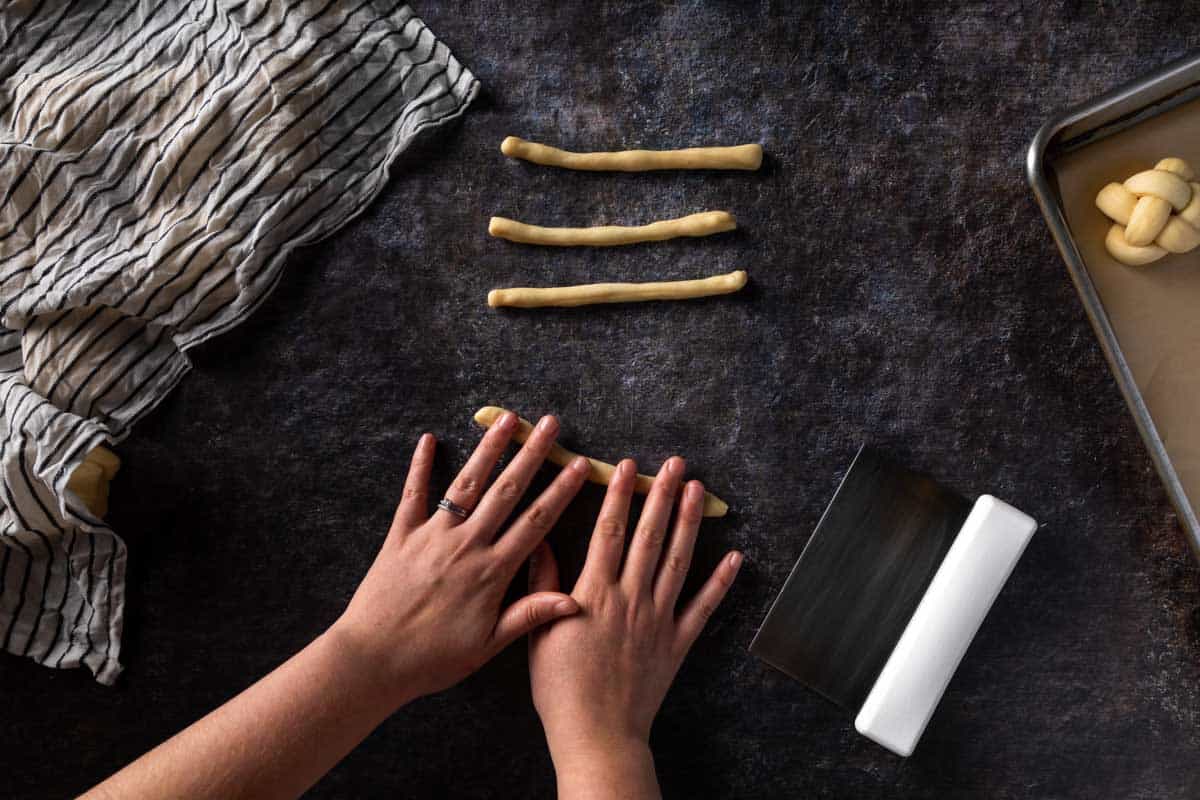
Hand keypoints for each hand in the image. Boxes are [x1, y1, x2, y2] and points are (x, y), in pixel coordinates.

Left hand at [330, 412, 589, 707]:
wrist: (373, 660)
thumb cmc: (432, 659)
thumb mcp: (487, 645)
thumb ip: (529, 615)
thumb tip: (575, 602)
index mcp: (492, 572)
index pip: (536, 522)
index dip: (560, 490)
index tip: (580, 465)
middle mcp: (466, 545)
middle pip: (506, 491)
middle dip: (531, 454)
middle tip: (550, 425)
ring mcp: (432, 536)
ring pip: (467, 484)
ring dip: (489, 448)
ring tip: (508, 419)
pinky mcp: (400, 536)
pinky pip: (413, 494)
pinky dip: (420, 466)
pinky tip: (428, 439)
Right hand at [528, 456, 741, 796]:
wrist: (596, 734)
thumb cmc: (560, 690)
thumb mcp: (538, 635)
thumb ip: (543, 586)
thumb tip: (540, 544)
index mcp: (594, 594)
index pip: (609, 533)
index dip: (619, 496)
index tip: (628, 468)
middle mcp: (630, 599)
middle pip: (649, 537)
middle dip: (661, 496)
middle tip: (674, 464)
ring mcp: (658, 619)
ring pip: (678, 561)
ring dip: (690, 523)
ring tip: (699, 491)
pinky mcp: (677, 642)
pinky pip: (703, 607)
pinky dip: (721, 581)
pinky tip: (734, 556)